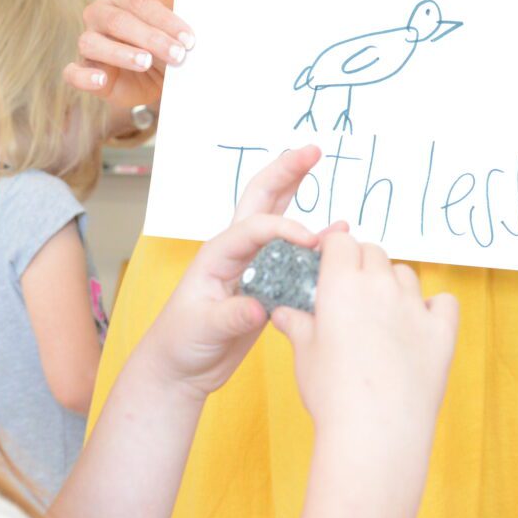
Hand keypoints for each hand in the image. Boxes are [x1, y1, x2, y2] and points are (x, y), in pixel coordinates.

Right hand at [64, 0, 192, 116]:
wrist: (155, 72)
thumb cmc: (163, 44)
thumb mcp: (174, 32)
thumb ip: (178, 28)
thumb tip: (192, 36)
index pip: (139, 1)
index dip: (164, 19)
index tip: (188, 39)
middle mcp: (98, 13)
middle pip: (118, 21)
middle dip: (151, 38)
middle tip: (177, 54)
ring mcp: (87, 40)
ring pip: (93, 43)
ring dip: (122, 53)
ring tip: (146, 62)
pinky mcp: (83, 68)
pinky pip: (72, 72)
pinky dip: (84, 77)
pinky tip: (101, 80)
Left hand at [132, 148, 321, 399]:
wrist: (180, 368)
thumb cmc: (180, 342)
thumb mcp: (201, 328)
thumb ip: (230, 317)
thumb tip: (257, 309)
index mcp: (218, 254)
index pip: (254, 228)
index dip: (285, 228)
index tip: (311, 241)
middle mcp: (236, 252)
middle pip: (262, 199)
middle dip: (285, 171)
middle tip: (312, 150)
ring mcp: (253, 265)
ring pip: (277, 217)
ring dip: (297, 190)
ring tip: (317, 162)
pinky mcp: (267, 284)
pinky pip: (294, 255)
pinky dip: (316, 240)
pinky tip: (336, 230)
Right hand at [270, 231, 457, 453]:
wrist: (375, 431)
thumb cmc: (332, 394)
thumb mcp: (304, 355)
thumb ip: (297, 325)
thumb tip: (282, 313)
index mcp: (342, 284)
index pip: (341, 242)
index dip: (334, 252)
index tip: (329, 268)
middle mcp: (381, 286)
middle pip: (375, 252)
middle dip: (363, 265)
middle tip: (352, 295)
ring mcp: (415, 307)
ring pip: (407, 274)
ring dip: (394, 284)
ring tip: (383, 316)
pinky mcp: (442, 331)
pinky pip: (444, 302)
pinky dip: (434, 308)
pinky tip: (421, 325)